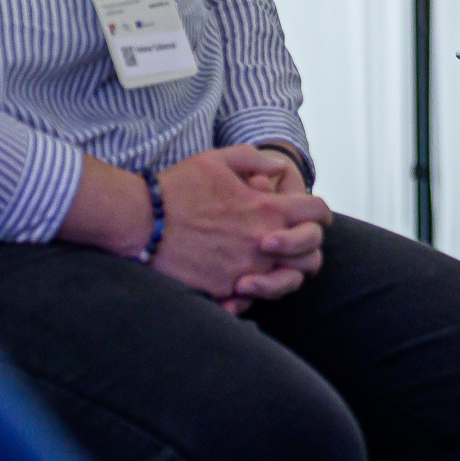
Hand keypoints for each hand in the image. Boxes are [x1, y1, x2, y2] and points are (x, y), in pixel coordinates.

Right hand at [149, 145, 330, 311]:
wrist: (139, 220)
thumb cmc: (176, 187)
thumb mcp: (217, 160)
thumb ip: (254, 160)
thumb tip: (279, 168)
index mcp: (266, 209)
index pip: (318, 214)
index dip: (319, 213)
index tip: (310, 215)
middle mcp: (262, 242)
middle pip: (313, 256)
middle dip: (308, 249)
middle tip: (292, 244)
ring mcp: (245, 268)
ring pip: (289, 282)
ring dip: (286, 273)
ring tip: (270, 264)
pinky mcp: (224, 289)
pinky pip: (255, 301)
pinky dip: (254, 294)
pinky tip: (244, 281)